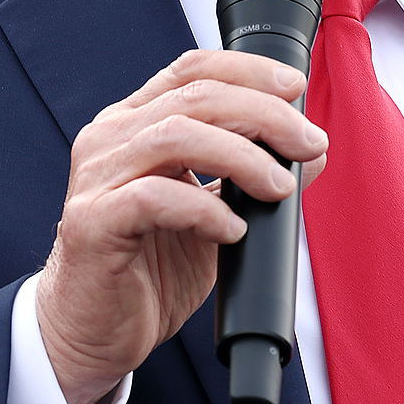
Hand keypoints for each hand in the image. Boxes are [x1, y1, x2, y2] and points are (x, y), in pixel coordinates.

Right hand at [35, 50, 327, 403]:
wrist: (94, 334)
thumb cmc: (149, 272)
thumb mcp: (214, 215)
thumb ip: (252, 179)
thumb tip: (312, 153)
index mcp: (133, 125)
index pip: (191, 69)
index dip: (247, 70)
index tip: (295, 88)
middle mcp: (109, 139)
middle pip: (194, 97)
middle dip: (263, 114)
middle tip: (307, 144)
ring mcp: (96, 178)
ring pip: (176, 137)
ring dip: (241, 157)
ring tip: (278, 188)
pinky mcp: (91, 223)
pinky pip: (153, 198)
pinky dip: (204, 209)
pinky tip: (233, 229)